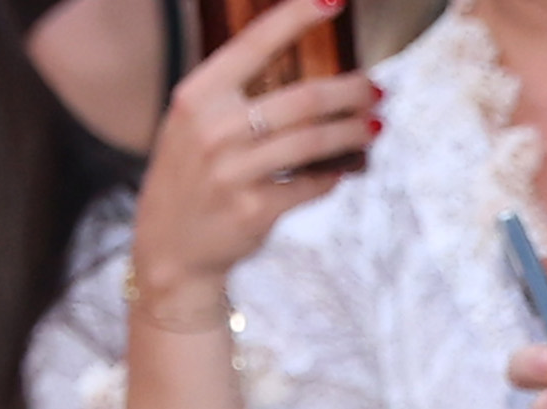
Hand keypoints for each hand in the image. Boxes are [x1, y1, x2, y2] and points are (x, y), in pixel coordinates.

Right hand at [135, 0, 371, 302]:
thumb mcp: (194, 122)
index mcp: (198, 95)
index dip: (299, 17)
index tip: (334, 1)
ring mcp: (234, 172)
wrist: (170, 246)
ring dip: (354, 132)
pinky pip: (311, 185)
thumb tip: (305, 71)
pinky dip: (333, 175)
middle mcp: (214, 129)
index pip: (256, 42)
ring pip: (315, 142)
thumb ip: (235, 92)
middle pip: (304, 98)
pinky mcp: (254, 210)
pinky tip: (344, 168)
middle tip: (375, 89)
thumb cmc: (192, 175)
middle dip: (351, 91)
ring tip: (373, 125)